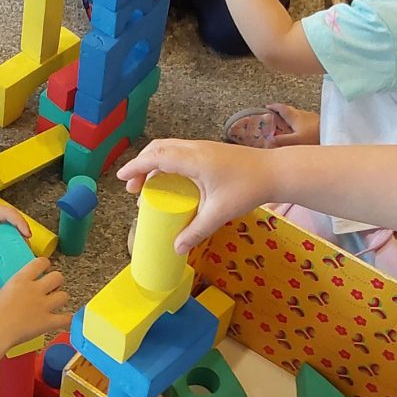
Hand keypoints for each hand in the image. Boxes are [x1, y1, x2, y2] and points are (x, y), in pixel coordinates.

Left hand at [0, 187, 29, 265]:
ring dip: (15, 227)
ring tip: (19, 242)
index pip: (8, 213)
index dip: (20, 224)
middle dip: (21, 228)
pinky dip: (7, 225)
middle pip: (12, 214)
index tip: (27, 236)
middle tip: (26, 245)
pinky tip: (5, 236)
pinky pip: (1, 215)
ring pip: (7, 214)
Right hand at [0, 257, 70, 352]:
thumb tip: (10, 296)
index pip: (40, 263)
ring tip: (55, 304)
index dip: (45, 264)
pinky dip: (66, 320)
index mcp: (21, 280)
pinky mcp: (48, 322)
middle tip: (50, 288)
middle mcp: (35, 290)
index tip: (44, 268)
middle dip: (56, 282)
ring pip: (64, 296)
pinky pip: (66, 319)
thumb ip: (9, 292)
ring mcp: (43, 306)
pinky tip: (63, 321)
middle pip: (57, 277)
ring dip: (61, 299)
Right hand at [116, 139, 274, 252]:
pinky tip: (170, 181)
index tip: (121, 178)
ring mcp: (203, 147)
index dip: (135, 167)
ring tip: (147, 186)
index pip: (156, 158)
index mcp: (194, 159)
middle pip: (158, 149)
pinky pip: (180, 152)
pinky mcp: (210, 151)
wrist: (276, 171)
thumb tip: (176, 249)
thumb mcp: (219, 212)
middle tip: (132, 187)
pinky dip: (167, 163)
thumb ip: (196, 231)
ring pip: (169, 148)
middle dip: (141, 165)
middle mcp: (195, 148)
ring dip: (154, 164)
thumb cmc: (249, 188)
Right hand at [266, 104, 320, 147]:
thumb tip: (268, 140)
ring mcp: (310, 117)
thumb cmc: (314, 136)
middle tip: (273, 117)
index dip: (274, 107)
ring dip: (289, 118)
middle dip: (280, 112)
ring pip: (296, 115)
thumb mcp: (295, 140)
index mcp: (294, 116)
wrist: (334, 133)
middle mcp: (302, 114)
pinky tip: (298, 130)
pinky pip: (303, 120)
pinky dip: (297, 123)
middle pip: (288, 110)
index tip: (267, 107)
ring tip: (284, 125)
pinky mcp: (316, 122)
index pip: (281, 108)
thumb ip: (281, 140)